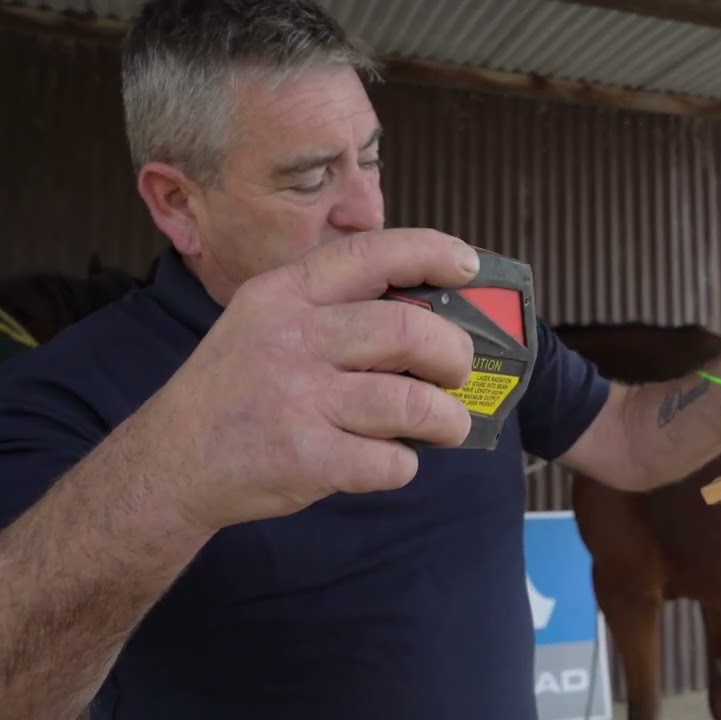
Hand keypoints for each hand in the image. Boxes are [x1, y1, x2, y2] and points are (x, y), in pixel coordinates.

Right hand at [140, 229, 479, 531]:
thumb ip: (333, 310)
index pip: (372, 253)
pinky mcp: (305, 458)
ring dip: (447, 419)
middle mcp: (291, 338)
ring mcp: (297, 399)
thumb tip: (433, 315)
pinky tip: (389, 460)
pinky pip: (390, 461)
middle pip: (409, 329)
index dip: (432, 252)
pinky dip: (404, 465)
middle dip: (454, 353)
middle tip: (458, 371)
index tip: (469, 267)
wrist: (171, 462)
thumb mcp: (264, 322)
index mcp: (284, 294)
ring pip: (412, 402)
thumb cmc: (239, 390)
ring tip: (447, 425)